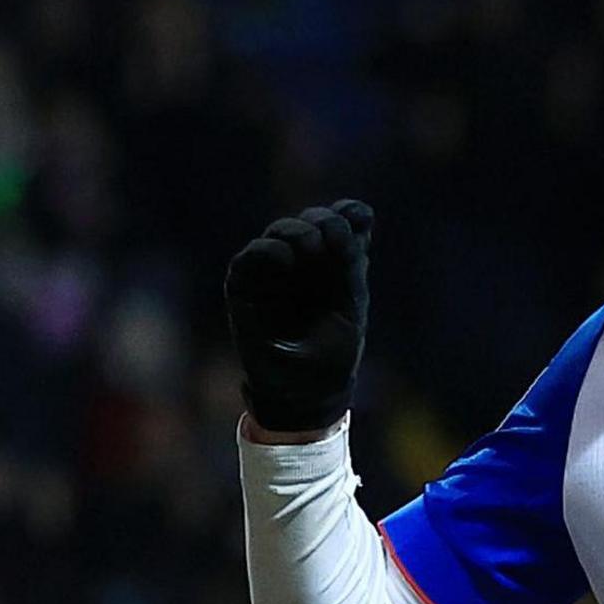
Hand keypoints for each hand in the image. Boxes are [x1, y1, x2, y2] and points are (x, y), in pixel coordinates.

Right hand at [226, 200, 372, 433]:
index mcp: (334, 262)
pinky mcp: (245, 287)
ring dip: (297, 231)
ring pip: (280, 231)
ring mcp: (274, 272)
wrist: (309, 390)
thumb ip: (351, 257)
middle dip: (324, 222)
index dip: (348, 214)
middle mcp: (304, 262)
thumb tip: (356, 213)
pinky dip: (268, 251)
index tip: (357, 223)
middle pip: (312, 219)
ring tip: (311, 247)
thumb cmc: (333, 350)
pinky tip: (286, 258)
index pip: (341, 219)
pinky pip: (250, 258)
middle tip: (332, 240)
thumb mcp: (351, 299)